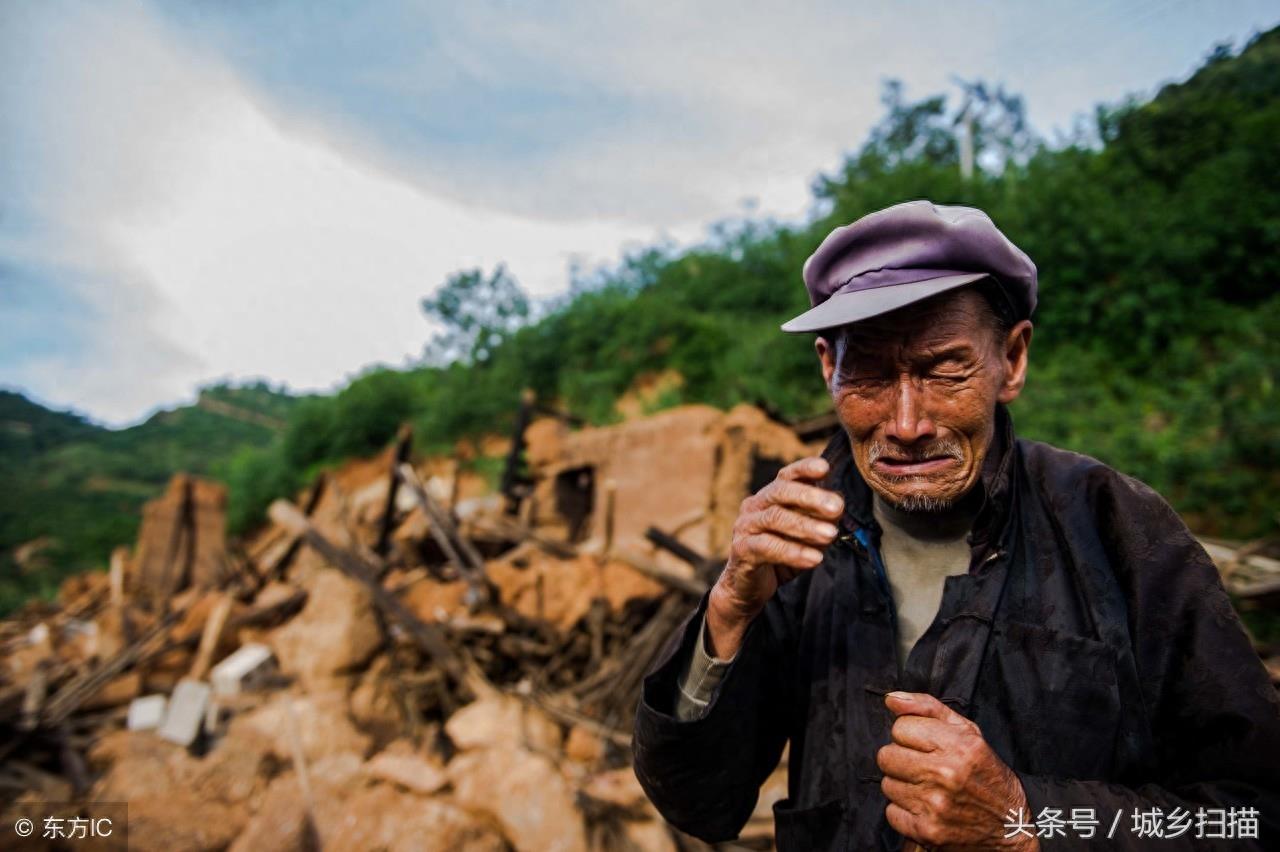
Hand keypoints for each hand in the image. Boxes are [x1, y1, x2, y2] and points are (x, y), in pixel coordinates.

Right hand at [706, 456, 842, 657]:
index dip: (804, 469)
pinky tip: (814, 559)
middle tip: (836, 507)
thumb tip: (838, 506)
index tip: (825, 468)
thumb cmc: (779, 555)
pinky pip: (766, 547)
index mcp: (770, 497)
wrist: (748, 587)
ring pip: (774, 518)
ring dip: (805, 526)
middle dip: (809, 497)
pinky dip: (792, 552)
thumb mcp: (805, 537)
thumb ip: (820, 521)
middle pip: (779, 492)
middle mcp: (754, 506)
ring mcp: (745, 526)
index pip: (786, 476)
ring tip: (830, 535)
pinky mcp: (741, 550)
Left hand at [878, 692, 1038, 850]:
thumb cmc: (985, 774)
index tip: (924, 745)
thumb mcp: (967, 731)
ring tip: (926, 788)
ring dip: (903, 786)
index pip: (900, 728)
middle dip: (901, 759)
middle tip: (923, 767)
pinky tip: (925, 808)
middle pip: (886, 756)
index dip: (910, 735)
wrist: (1012, 824)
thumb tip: (891, 699)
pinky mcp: (928, 832)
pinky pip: (891, 813)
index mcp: (958, 746)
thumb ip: (927, 708)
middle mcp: (946, 774)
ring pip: (887, 785)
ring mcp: (935, 805)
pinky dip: (905, 812)